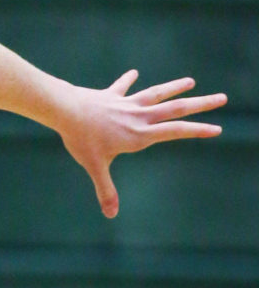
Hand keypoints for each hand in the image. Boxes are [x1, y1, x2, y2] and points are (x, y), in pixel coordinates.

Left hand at [57, 70, 226, 218]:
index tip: (217, 128)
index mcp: (139, 134)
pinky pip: (122, 87)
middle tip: (222, 97)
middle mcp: (138, 117)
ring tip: (191, 81)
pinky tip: (134, 72)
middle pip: (175, 109)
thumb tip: (111, 214)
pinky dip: (128, 80)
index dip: (197, 130)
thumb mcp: (95, 166)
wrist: (65, 109)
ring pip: (156, 93)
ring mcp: (125, 104)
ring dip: (174, 87)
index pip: (175, 131)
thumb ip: (105, 190)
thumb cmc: (81, 138)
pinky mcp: (110, 96)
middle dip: (200, 104)